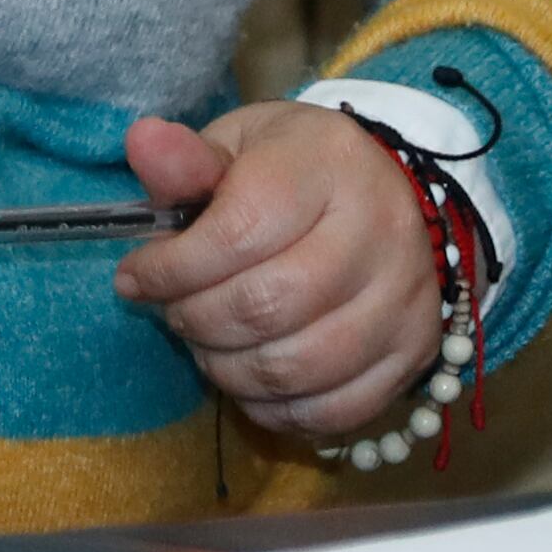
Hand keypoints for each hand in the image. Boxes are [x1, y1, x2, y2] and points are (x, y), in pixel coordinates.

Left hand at [111, 105, 441, 443]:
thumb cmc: (294, 170)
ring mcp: (407, 297)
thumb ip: (188, 162)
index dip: (171, 268)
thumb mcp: (239, 147)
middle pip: (266, 307)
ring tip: (209, 346)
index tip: (135, 277)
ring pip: (298, 368)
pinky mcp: (417, 351)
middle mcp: (382, 228)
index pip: (238, 232)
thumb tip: (143, 142)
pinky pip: (335, 410)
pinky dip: (277, 410)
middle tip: (175, 313)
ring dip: (230, 372)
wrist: (380, 194)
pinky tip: (253, 381)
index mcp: (328, 163)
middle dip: (197, 321)